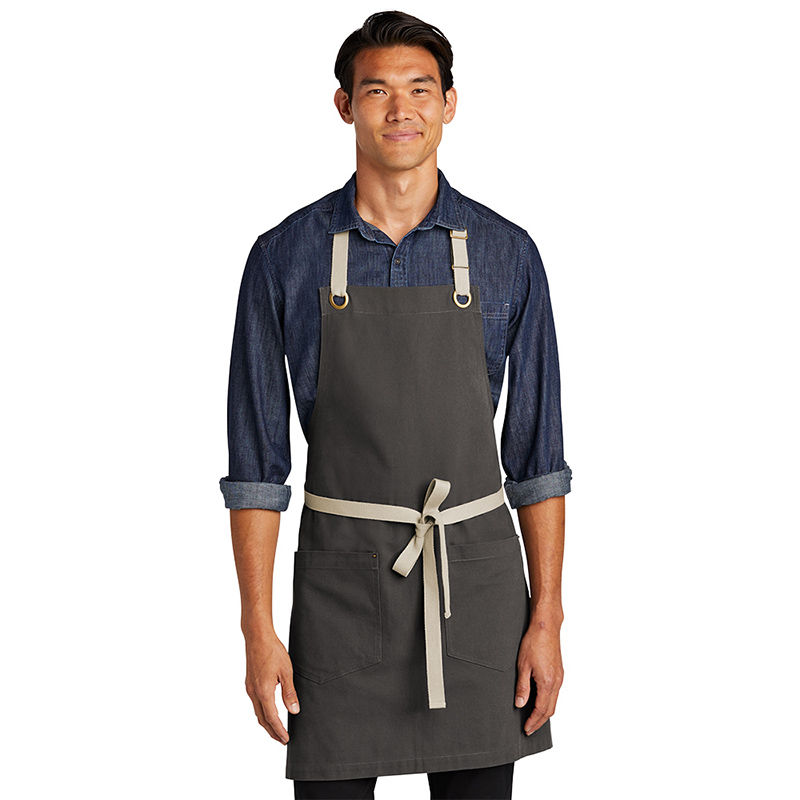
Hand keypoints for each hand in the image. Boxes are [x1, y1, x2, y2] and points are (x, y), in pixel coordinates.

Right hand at [243, 632, 299, 744]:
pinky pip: (255, 703)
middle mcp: (254, 692)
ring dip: (267, 723)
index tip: (286, 739)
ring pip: (258, 712)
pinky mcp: (249, 683)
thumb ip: (289, 692)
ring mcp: (250, 688)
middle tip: (282, 740)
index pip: (272, 718)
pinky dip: (263, 712)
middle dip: (272, 731)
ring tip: (277, 729)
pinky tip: (269, 711)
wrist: (257, 637)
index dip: (279, 731)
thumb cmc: (272, 651)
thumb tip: (294, 710)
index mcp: (264, 691)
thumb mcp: (286, 671)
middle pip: (262, 719)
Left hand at [514, 614, 563, 734]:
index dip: (533, 722)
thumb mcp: (523, 666)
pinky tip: (540, 700)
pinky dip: (548, 701)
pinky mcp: (559, 672)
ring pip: (554, 702)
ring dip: (544, 712)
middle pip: (550, 710)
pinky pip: (555, 693)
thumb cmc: (534, 642)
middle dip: (540, 721)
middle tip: (529, 728)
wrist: (546, 627)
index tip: (527, 729)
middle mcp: (557, 682)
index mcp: (548, 683)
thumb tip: (520, 704)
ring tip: (533, 717)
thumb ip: (522, 687)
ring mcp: (560, 677)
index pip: (541, 710)